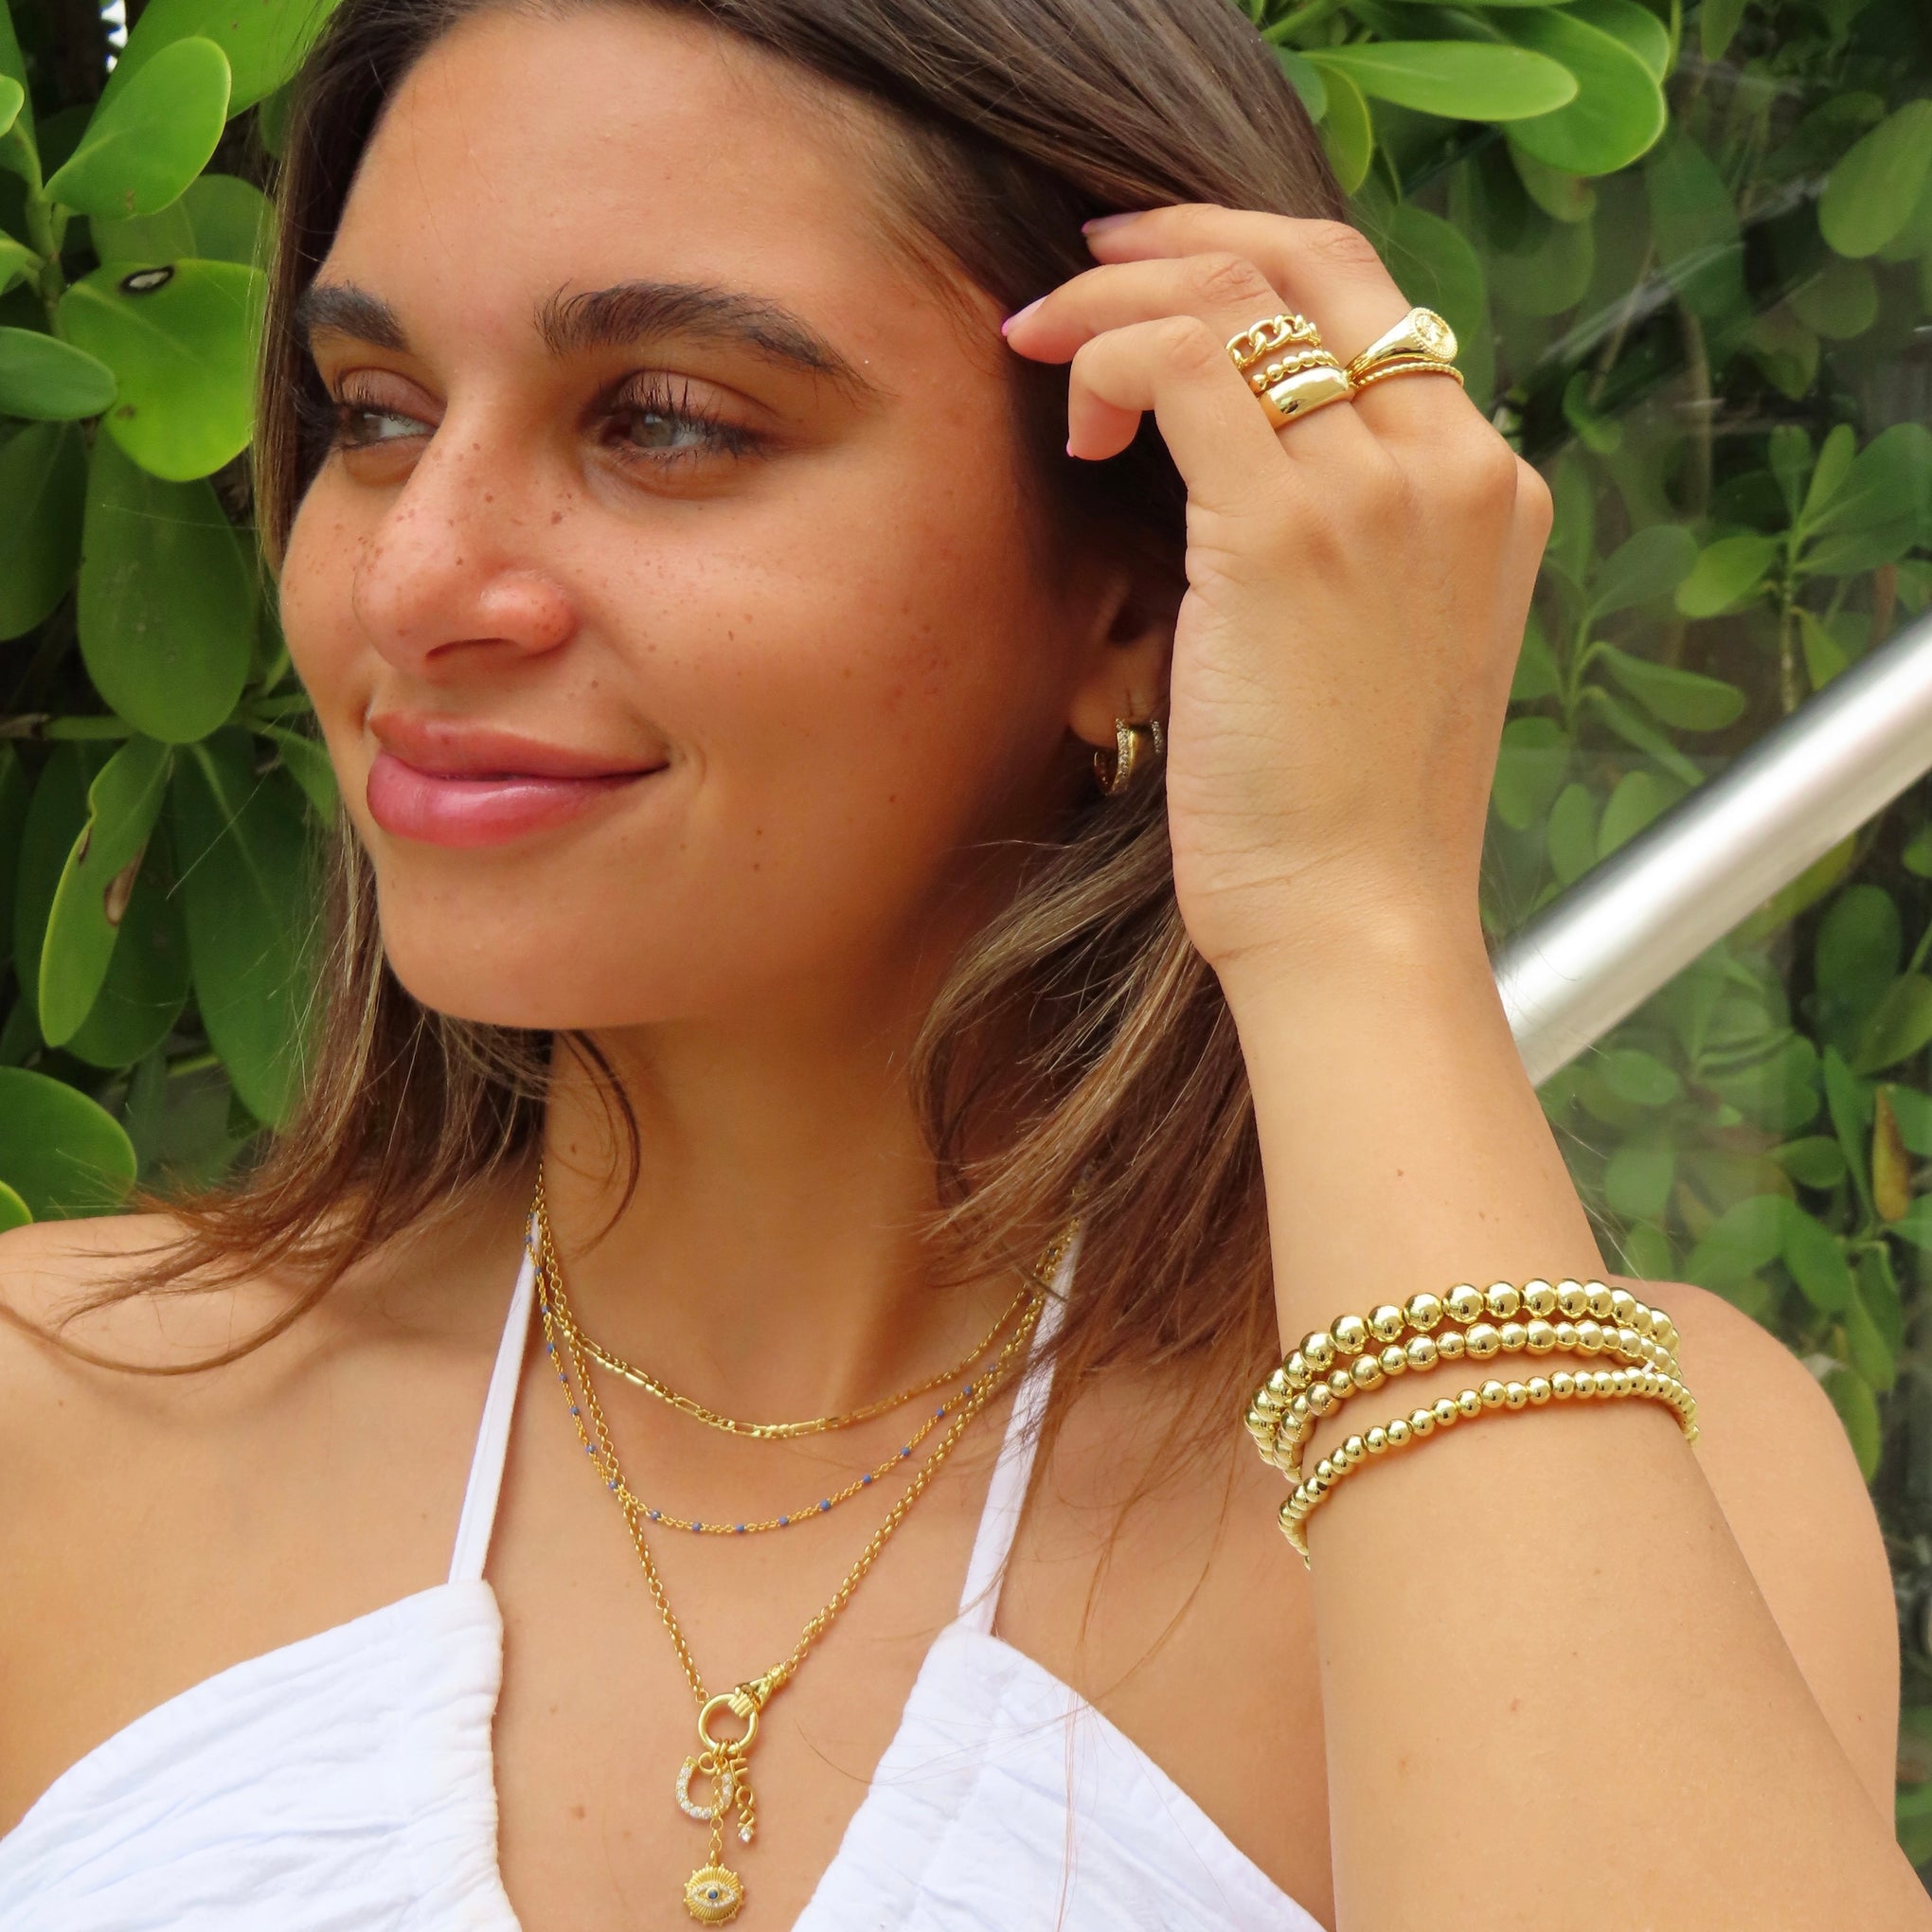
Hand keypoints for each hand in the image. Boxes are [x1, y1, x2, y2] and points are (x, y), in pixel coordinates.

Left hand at [1002, 204, 1550, 993]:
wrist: (1358, 920)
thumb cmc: (1343, 814)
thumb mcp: (1377, 648)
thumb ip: (1346, 539)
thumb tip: (1229, 466)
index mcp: (1489, 488)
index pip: (1378, 306)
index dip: (1256, 265)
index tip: (1156, 284)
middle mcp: (1455, 466)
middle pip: (1320, 259)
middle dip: (1183, 239)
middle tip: (1083, 270)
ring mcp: (1381, 492)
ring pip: (1238, 298)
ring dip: (1117, 297)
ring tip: (1043, 345)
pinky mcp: (1286, 535)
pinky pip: (1184, 364)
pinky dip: (1108, 358)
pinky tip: (1074, 425)